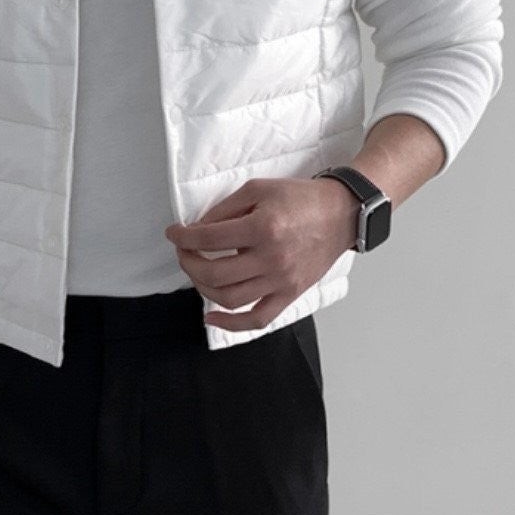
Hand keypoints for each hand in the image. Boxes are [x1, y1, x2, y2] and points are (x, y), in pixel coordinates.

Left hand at [164, 175, 358, 331]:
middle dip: (188, 263)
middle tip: (184, 252)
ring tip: (198, 273)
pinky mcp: (290, 294)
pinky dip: (231, 324)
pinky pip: (258, 318)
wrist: (341, 214)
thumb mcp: (257, 189)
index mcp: (262, 227)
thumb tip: (196, 230)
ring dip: (203, 288)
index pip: (209, 238)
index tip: (174, 234)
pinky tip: (211, 317)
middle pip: (214, 273)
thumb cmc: (300, 198)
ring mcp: (281, 281)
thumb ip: (224, 210)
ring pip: (230, 299)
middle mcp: (272, 258)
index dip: (183, 237)